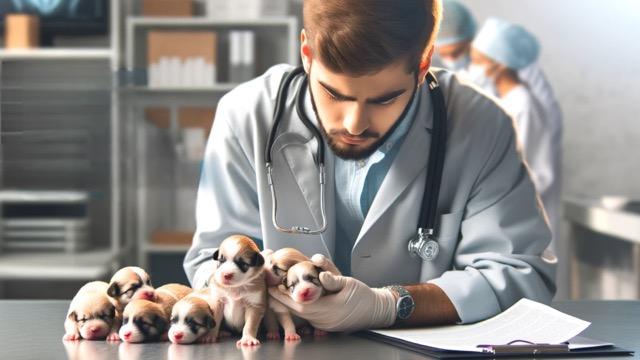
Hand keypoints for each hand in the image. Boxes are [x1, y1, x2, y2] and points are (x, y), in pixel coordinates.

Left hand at [268, 271, 396, 331]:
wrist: (376, 311)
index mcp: (329, 309)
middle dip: (283, 299)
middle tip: (271, 288)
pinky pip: (309, 316)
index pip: (300, 303)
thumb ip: (333, 278)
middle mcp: (324, 319)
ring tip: (279, 291)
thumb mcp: (349, 283)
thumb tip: (321, 273)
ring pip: (302, 313)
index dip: (285, 296)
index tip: (274, 287)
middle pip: (298, 310)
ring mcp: (325, 324)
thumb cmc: (364, 297)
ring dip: (291, 302)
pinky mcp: (327, 324)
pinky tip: (296, 299)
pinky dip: (301, 306)